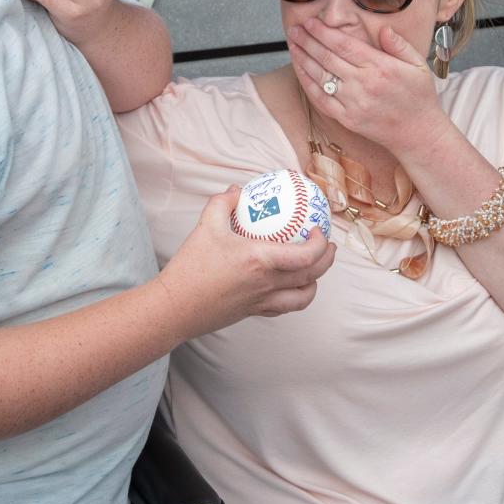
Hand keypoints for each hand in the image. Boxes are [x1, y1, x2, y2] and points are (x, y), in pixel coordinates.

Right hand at [158, 187, 335, 339]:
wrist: (175, 307)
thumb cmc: (190, 267)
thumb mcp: (205, 227)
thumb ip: (222, 203)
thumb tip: (237, 190)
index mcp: (260, 260)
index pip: (306, 255)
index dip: (320, 243)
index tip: (318, 229)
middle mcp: (267, 283)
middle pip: (312, 275)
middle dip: (327, 260)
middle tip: (328, 246)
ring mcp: (262, 301)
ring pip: (303, 297)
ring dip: (315, 282)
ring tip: (314, 269)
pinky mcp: (253, 312)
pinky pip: (284, 308)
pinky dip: (295, 297)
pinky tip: (288, 287)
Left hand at [288, 20, 446, 154]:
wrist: (418, 134)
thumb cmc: (419, 97)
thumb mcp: (419, 65)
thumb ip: (399, 44)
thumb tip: (383, 28)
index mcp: (380, 67)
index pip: (344, 44)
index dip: (323, 32)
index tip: (311, 22)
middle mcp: (363, 84)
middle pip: (327, 58)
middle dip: (308, 41)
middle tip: (295, 29)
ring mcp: (353, 103)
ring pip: (320, 76)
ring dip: (303, 59)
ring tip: (293, 45)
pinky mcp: (346, 118)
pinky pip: (320, 99)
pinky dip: (307, 83)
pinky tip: (300, 70)